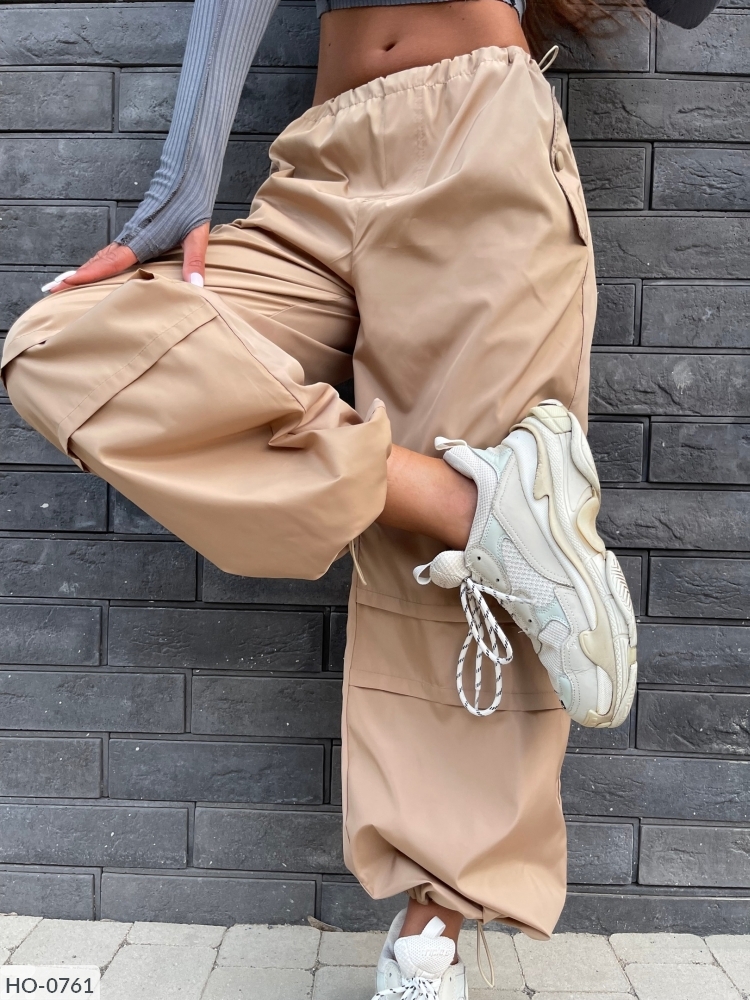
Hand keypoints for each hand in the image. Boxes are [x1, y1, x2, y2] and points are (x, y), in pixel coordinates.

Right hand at [45, 221, 210, 293]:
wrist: (186, 178)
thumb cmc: (191, 206)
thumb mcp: (197, 235)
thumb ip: (195, 261)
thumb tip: (196, 285)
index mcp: (141, 240)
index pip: (109, 262)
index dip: (88, 274)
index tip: (65, 283)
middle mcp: (130, 238)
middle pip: (96, 260)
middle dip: (73, 275)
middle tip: (50, 289)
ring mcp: (130, 235)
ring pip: (100, 256)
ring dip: (81, 270)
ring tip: (62, 283)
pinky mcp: (134, 233)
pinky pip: (110, 252)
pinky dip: (95, 263)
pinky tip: (91, 270)